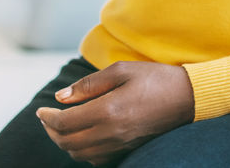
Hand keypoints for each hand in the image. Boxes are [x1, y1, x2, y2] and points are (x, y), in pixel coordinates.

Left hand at [36, 61, 194, 165]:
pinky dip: (82, 151)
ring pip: (79, 155)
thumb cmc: (155, 78)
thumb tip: (61, 96)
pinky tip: (82, 136)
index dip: (47, 118)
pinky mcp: (127, 151)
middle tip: (47, 118)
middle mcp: (112, 133)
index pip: (65, 122)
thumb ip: (88, 84)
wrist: (188, 98)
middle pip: (68, 143)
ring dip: (65, 142)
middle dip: (51, 131)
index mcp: (108, 111)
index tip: (41, 109)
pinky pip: (95, 160)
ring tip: (61, 127)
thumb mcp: (121, 70)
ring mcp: (120, 146)